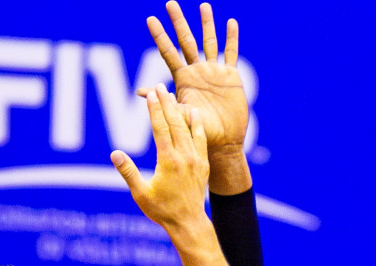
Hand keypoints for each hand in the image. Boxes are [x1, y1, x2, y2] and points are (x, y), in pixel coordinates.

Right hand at [111, 85, 209, 231]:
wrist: (188, 222)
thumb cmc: (161, 210)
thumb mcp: (141, 193)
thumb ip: (128, 172)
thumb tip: (115, 153)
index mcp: (168, 161)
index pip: (160, 128)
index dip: (154, 110)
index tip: (150, 95)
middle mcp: (184, 155)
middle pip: (174, 122)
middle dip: (166, 103)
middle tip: (160, 87)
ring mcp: (196, 158)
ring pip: (188, 127)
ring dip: (179, 109)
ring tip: (173, 94)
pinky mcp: (203, 163)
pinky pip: (201, 138)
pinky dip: (196, 124)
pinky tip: (193, 113)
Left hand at [146, 3, 245, 163]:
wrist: (223, 141)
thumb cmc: (199, 133)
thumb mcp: (179, 116)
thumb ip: (164, 103)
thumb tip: (143, 93)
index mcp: (183, 79)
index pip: (168, 52)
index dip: (159, 36)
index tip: (150, 19)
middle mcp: (197, 71)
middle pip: (186, 41)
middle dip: (178, 22)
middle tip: (170, 3)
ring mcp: (214, 72)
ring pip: (209, 42)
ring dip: (207, 24)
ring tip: (203, 6)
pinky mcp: (231, 76)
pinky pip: (231, 53)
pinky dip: (232, 38)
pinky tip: (231, 23)